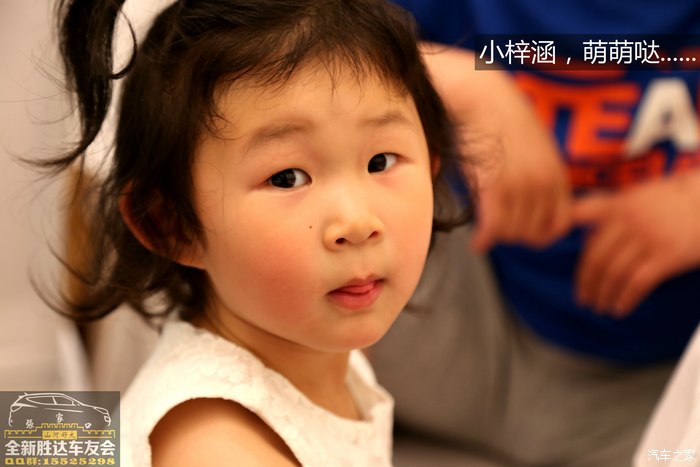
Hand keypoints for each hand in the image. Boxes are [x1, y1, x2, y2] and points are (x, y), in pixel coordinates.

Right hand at [419, 44, 571, 252]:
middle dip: (513, 235)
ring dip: (497, 236)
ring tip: (485, 230)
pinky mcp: (494, 185)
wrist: (480, 96)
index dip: (539, 236)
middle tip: (496, 230)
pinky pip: (492, 227)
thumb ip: (538, 176)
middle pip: (531, 233)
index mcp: (556, 174)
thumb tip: (529, 205)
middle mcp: (542, 183)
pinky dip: (484, 240)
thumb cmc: (500, 118)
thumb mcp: (534, 147)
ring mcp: (519, 185)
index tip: (521, 232)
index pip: (558, 225)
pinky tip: (477, 243)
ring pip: (510, 232)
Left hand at [573, 171, 699, 316]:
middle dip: (586, 282)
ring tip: (600, 307)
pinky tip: (620, 309)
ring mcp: (647, 239)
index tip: (565, 268)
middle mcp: (628, 222)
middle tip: (583, 298)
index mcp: (617, 206)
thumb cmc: (672, 199)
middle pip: (596, 258)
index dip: (569, 242)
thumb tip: (583, 235)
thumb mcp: (636, 195)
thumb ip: (607, 209)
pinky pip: (637, 283)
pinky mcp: (666, 256)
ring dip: (604, 294)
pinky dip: (625, 299)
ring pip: (614, 273)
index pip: (581, 227)